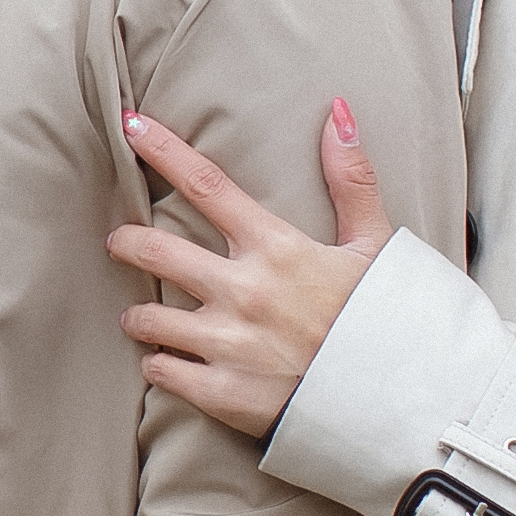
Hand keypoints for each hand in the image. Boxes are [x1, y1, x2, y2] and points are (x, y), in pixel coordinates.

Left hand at [110, 100, 392, 443]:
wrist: (396, 403)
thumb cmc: (386, 322)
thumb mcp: (375, 245)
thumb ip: (352, 179)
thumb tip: (339, 112)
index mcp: (277, 249)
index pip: (206, 184)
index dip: (162, 150)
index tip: (130, 126)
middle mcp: (243, 291)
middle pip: (156, 249)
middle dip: (126, 242)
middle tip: (119, 241)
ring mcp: (227, 344)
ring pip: (148, 318)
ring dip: (138, 315)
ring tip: (140, 317)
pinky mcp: (221, 392)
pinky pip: (162, 370)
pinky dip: (158, 364)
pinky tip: (165, 362)